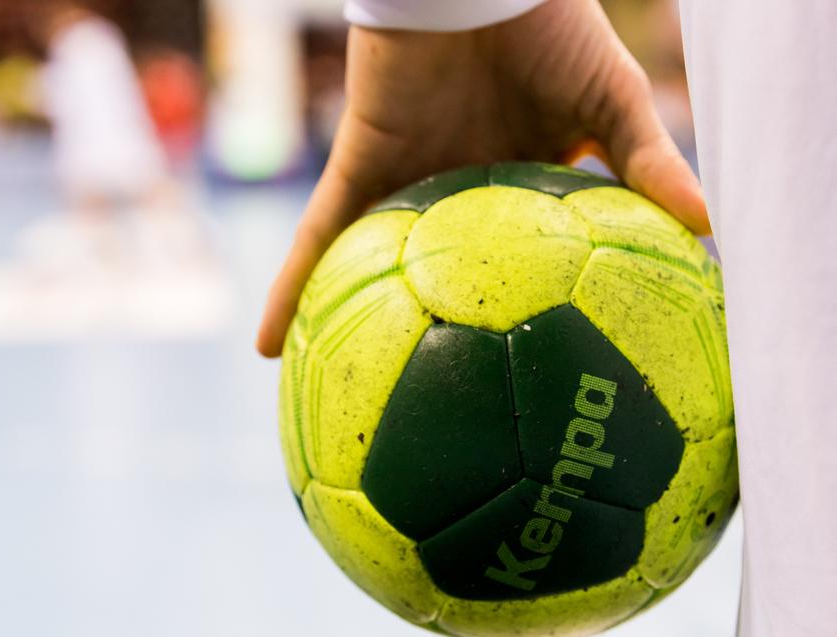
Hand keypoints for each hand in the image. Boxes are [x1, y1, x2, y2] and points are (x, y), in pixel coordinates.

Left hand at [257, 0, 707, 356]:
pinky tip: (266, 346)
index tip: (523, 372)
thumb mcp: (611, 99)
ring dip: (344, 328)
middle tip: (419, 409)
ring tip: (328, 397)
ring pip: (367, 271)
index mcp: (512, 189)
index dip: (517, 317)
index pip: (513, 266)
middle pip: (433, 283)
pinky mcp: (359, 164)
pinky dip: (291, 286)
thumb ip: (647, 161)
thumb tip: (709, 226)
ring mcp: (401, 185)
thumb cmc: (548, 24)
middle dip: (426, 340)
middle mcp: (451, 194)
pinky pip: (316, 235)